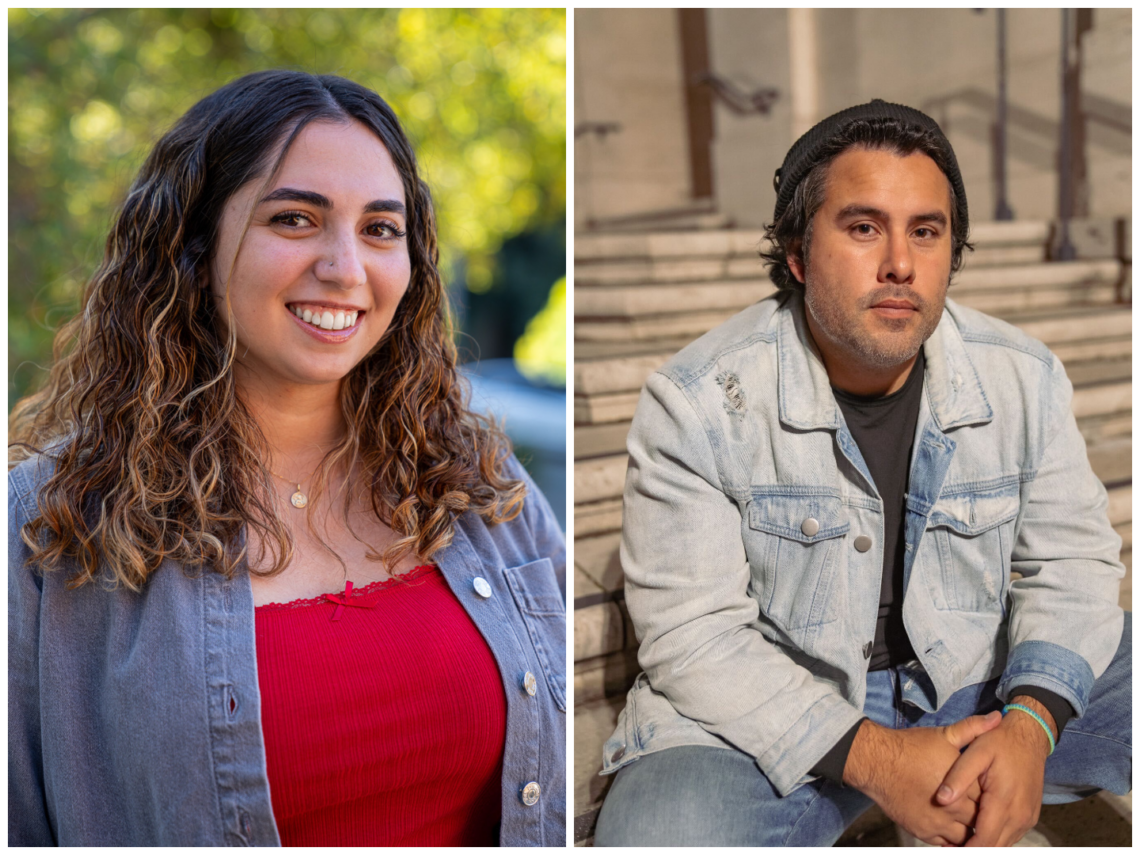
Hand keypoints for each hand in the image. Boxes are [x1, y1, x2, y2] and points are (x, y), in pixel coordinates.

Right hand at [843, 711, 1003, 845]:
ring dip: (970, 832)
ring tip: (972, 824)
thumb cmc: (911, 747)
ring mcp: (939, 823)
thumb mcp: (944, 735)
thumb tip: (997, 717)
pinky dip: (954, 841)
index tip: (995, 795)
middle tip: (987, 814)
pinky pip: (946, 844)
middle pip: (980, 821)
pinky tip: (955, 833)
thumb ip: (973, 728)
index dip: (993, 798)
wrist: (878, 762)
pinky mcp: (923, 832)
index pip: (991, 800)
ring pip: (966, 837)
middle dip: (984, 818)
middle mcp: (955, 809)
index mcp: (965, 786)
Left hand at [935, 697, 1052, 845]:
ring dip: (985, 845)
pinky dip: (995, 839)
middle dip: (973, 849)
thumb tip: (941, 800)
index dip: (966, 849)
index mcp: (1003, 801)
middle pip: (995, 846)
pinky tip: (977, 835)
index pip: (985, 840)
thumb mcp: (976, 752)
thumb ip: (958, 777)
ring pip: (1004, 844)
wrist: (1029, 737)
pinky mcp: (1030, 816)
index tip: (949, 849)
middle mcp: (1019, 815)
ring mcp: (1027, 818)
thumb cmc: (999, 743)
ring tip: (960, 842)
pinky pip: (1011, 836)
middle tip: (951, 847)